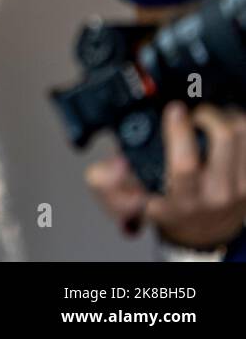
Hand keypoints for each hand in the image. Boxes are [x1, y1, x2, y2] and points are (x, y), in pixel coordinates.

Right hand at [86, 103, 245, 249]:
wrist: (201, 229)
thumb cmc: (161, 206)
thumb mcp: (121, 201)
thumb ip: (105, 181)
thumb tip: (118, 162)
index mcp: (179, 199)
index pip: (185, 165)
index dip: (180, 131)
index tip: (173, 109)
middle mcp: (215, 194)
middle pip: (225, 137)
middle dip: (207, 113)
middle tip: (193, 113)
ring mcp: (240, 187)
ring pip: (243, 131)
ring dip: (226, 116)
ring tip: (210, 119)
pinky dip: (239, 126)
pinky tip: (225, 130)